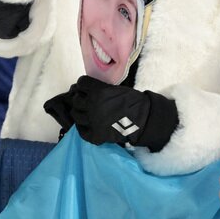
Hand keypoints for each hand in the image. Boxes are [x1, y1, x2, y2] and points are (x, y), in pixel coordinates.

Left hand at [43, 75, 178, 151]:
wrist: (143, 119)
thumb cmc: (132, 101)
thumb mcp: (115, 88)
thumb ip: (100, 88)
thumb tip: (87, 89)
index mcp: (98, 92)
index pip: (81, 83)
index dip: (83, 84)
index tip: (86, 87)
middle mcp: (92, 106)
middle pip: (76, 99)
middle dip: (80, 98)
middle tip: (85, 99)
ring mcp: (92, 121)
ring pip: (76, 114)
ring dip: (80, 112)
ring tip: (85, 112)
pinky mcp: (95, 135)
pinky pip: (81, 131)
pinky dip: (82, 127)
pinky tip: (86, 124)